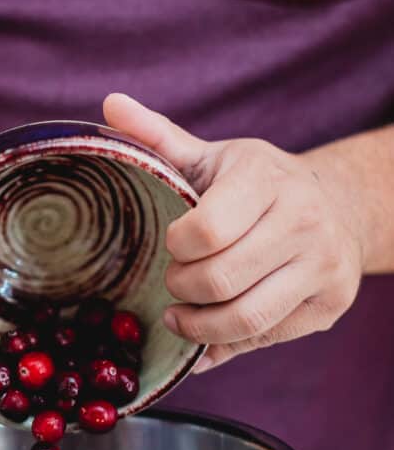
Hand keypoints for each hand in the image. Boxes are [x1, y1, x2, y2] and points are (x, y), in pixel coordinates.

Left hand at [104, 93, 364, 371]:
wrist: (338, 205)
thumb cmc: (256, 183)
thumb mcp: (212, 156)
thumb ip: (158, 137)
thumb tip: (111, 104)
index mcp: (266, 178)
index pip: (207, 230)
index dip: (177, 247)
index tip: (172, 244)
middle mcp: (304, 221)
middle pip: (220, 280)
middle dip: (183, 288)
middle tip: (173, 282)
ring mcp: (323, 266)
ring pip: (245, 319)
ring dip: (199, 326)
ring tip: (181, 316)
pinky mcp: (330, 304)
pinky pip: (266, 339)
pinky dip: (227, 344)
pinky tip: (209, 331)